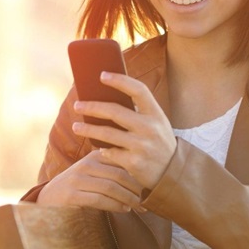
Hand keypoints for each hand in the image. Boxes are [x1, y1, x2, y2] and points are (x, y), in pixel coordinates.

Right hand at [37, 150, 144, 211]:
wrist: (49, 199)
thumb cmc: (79, 186)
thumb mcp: (94, 172)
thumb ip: (112, 170)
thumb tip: (143, 176)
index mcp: (93, 156)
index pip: (122, 161)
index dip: (138, 173)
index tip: (151, 185)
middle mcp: (85, 164)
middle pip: (119, 174)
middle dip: (136, 189)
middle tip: (148, 200)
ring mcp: (77, 179)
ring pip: (111, 188)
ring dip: (129, 199)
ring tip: (139, 207)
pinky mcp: (71, 195)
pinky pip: (99, 200)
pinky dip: (115, 206)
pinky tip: (124, 210)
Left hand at [71, 71, 176, 189]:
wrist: (173, 173)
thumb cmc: (158, 142)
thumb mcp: (156, 124)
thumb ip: (138, 112)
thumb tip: (105, 96)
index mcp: (156, 114)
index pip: (138, 90)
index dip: (120, 81)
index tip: (102, 75)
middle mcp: (150, 128)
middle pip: (115, 111)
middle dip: (92, 107)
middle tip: (76, 105)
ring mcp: (142, 146)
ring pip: (107, 133)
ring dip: (87, 129)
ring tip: (75, 126)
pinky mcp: (134, 163)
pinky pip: (110, 152)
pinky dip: (102, 149)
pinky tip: (99, 147)